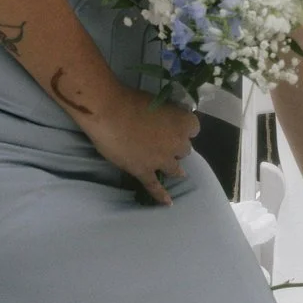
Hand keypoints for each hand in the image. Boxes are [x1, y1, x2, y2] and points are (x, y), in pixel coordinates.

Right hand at [84, 86, 197, 204]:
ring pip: (174, 168)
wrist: (108, 112)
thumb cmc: (131, 100)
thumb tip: (165, 121)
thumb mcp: (157, 101)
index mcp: (183, 122)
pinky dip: (161, 195)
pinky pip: (155, 186)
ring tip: (175, 171)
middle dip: (176, 146)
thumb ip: (166, 115)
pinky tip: (168, 202)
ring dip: (173, 167)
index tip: (175, 126)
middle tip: (164, 143)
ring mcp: (161, 160)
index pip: (194, 128)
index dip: (183, 128)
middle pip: (184, 149)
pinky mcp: (144, 171)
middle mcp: (177, 143)